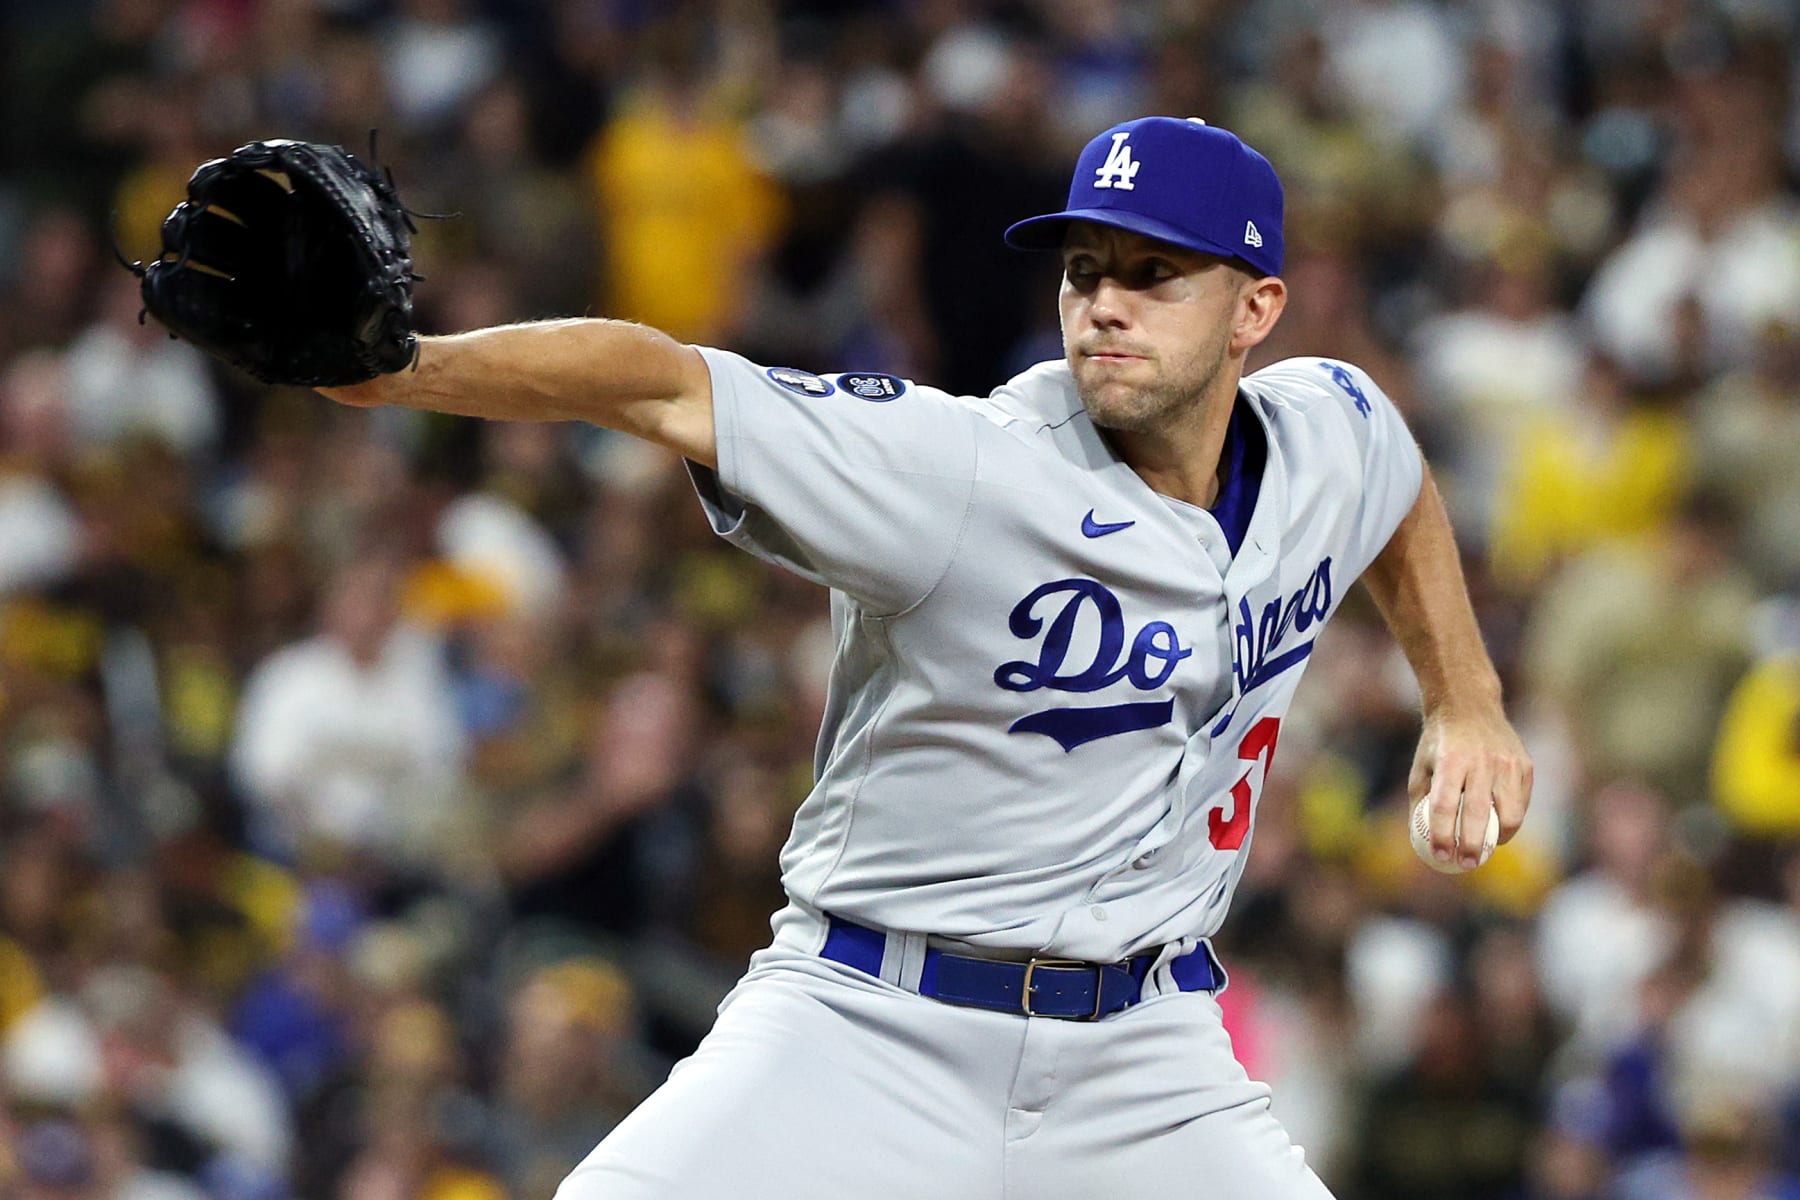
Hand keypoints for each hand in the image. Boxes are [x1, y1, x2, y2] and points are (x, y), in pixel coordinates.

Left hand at [1408, 704, 1532, 868]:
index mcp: (1450, 760)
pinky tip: (1499, 828)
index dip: (1443, 835)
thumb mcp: (1421, 766)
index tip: (1441, 855)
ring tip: (1486, 848)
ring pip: (1509, 814)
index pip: (1446, 806)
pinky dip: (1511, 820)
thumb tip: (1421, 840)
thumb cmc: (1439, 743)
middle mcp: (1481, 761)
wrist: (1469, 705)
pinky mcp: (1525, 766)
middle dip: (1473, 845)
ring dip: (1499, 837)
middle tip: (1467, 863)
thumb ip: (1421, 802)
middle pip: (1479, 814)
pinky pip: (1521, 803)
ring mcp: (1507, 763)